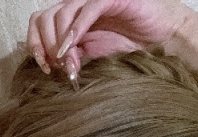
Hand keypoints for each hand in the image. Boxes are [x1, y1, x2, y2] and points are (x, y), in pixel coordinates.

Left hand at [25, 0, 193, 81]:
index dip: (35, 44)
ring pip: (61, 14)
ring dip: (59, 42)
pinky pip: (86, 9)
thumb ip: (71, 58)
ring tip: (67, 64)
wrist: (162, 41)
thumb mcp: (92, 56)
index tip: (42, 67)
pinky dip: (74, 30)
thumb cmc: (130, 47)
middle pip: (45, 18)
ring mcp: (92, 1)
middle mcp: (78, 7)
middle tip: (55, 68)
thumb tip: (51, 68)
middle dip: (45, 46)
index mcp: (70, 19)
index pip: (39, 23)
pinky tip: (70, 48)